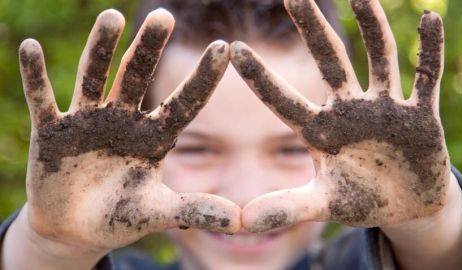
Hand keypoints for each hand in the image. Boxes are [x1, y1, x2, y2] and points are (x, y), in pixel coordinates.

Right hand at [19, 9, 239, 250]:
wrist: (77, 229)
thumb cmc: (122, 216)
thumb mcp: (158, 212)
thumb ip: (194, 210)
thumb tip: (239, 222)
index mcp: (155, 136)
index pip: (184, 102)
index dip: (203, 78)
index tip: (224, 47)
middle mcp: (125, 119)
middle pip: (138, 76)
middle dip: (149, 47)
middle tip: (164, 16)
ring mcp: (88, 121)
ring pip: (95, 77)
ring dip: (101, 48)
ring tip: (112, 17)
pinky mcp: (53, 131)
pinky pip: (42, 100)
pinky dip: (36, 77)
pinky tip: (30, 48)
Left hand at [231, 0, 448, 231]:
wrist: (406, 205)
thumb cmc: (360, 200)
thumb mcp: (322, 206)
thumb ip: (286, 208)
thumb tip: (241, 222)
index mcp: (320, 132)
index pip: (284, 100)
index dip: (260, 78)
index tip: (233, 49)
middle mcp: (349, 111)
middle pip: (328, 62)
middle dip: (312, 30)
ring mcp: (384, 108)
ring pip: (377, 58)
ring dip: (372, 26)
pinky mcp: (419, 114)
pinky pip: (425, 77)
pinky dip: (430, 51)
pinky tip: (429, 19)